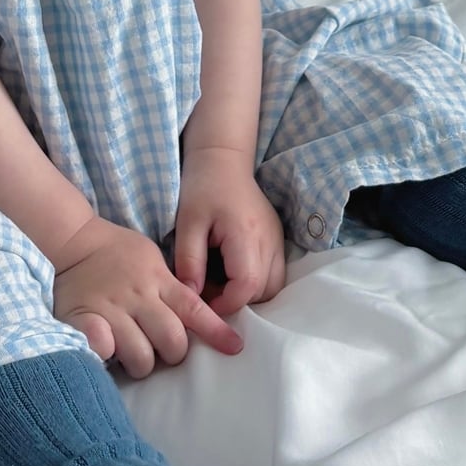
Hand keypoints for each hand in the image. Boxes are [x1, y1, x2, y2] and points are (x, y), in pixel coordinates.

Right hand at [51, 214, 243, 378]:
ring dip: (141, 363)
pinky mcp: (85, 320)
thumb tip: (199, 315)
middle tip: (162, 352)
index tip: (235, 348)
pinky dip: (107, 356)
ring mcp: (112, 310)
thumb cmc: (118, 253)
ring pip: (141, 356)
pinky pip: (102, 349)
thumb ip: (172, 286)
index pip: (194, 310)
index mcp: (158, 281)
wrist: (74, 241)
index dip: (216, 332)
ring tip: (133, 357)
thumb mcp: (153, 260)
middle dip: (172, 354)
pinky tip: (107, 353)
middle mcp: (139, 297)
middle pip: (172, 341)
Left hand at [174, 146, 286, 317]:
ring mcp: (277, 240)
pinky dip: (256, 284)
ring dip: (249, 295)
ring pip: (273, 286)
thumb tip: (190, 296)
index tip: (203, 304)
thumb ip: (188, 261)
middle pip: (265, 291)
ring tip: (220, 285)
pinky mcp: (277, 240)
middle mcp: (269, 240)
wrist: (224, 161)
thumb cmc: (202, 188)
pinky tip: (231, 274)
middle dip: (237, 302)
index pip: (248, 285)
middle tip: (209, 293)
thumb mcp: (187, 223)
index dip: (226, 304)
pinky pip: (274, 274)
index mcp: (246, 234)